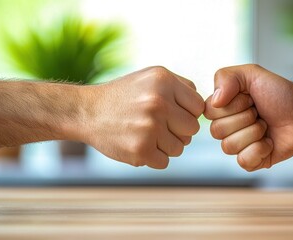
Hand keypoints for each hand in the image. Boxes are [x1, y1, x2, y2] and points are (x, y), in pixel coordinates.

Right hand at [78, 66, 204, 168]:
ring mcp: (149, 127)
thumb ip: (181, 87)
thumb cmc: (124, 95)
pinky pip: (164, 161)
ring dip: (166, 145)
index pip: (199, 107)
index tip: (172, 114)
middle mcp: (158, 102)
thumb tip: (206, 106)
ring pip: (180, 148)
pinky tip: (139, 144)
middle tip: (159, 126)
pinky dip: (154, 157)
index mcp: (164, 81)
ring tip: (146, 134)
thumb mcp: (152, 77)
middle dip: (179, 131)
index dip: (187, 113)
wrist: (87, 112)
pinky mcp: (140, 149)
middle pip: (193, 129)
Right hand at [204, 64, 292, 170]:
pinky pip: (243, 161)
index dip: (232, 106)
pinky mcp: (250, 161)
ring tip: (266, 126)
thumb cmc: (281, 93)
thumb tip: (215, 100)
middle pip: (217, 131)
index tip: (250, 98)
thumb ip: (226, 77)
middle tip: (260, 112)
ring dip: (254, 133)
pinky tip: (269, 141)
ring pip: (228, 147)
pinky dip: (260, 149)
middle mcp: (227, 127)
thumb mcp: (252, 73)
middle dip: (245, 119)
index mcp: (223, 108)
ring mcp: (238, 145)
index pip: (209, 112)